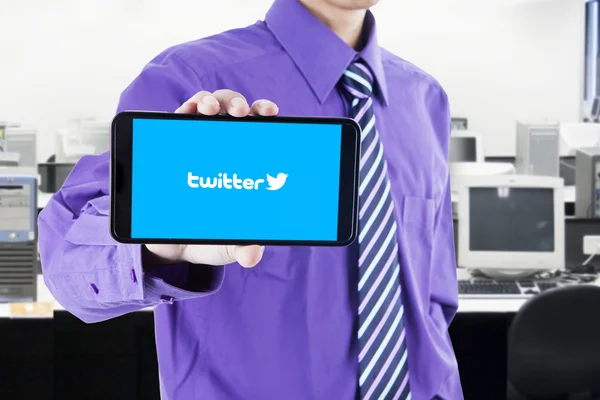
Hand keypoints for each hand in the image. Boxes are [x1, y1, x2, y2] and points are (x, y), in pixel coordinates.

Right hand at [145, 90, 278, 268]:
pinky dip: (186, 109)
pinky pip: (180, 118)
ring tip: (210, 109)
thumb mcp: (229, 246)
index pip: (261, 130)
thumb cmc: (210, 236)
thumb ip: (242, 247)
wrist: (172, 245)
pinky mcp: (174, 144)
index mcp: (247, 162)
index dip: (266, 115)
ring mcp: (200, 141)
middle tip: (242, 112)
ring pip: (210, 107)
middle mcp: (225, 145)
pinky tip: (189, 111)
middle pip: (237, 111)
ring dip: (212, 101)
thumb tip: (252, 254)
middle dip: (240, 104)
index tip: (271, 113)